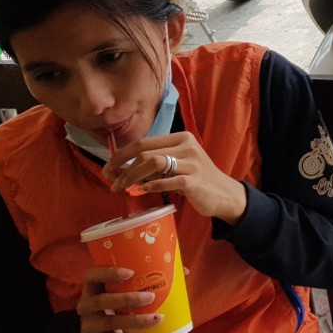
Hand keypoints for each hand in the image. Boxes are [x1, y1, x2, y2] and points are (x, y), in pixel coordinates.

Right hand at [78, 267, 161, 332]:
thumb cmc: (114, 300)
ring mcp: (89, 324)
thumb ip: (144, 277)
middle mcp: (86, 304)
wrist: (94, 330)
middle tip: (150, 297)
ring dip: (135, 321)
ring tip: (157, 318)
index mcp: (91, 286)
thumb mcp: (119, 288)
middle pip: (101, 301)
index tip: (130, 272)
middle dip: (127, 299)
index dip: (108, 273)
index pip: (91, 276)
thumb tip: (184, 271)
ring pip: (110, 322)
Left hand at [103, 131, 246, 224]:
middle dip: (122, 167)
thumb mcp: (177, 165)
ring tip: (122, 188)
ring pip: (154, 163)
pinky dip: (151, 185)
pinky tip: (142, 190)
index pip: (144, 142)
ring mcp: (192, 163)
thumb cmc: (196, 179)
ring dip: (132, 176)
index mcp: (181, 138)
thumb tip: (123, 168)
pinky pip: (168, 181)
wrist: (224, 194)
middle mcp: (187, 146)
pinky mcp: (195, 181)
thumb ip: (155, 163)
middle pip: (145, 152)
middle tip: (111, 181)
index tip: (108, 168)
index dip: (122, 155)